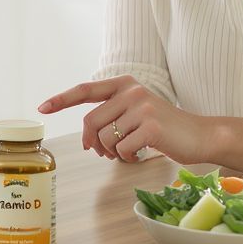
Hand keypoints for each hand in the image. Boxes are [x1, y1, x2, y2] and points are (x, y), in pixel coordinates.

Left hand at [38, 75, 204, 163]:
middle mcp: (131, 91)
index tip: (42, 108)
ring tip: (126, 153)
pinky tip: (140, 156)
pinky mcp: (151, 126)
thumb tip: (87, 138)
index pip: (86, 89)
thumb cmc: (164, 128)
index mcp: (125, 84)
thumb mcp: (136, 112)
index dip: (61, 99)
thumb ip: (112, 115)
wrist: (200, 136)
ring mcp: (142, 107)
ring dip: (111, 153)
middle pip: (91, 122)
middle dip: (93, 142)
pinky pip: (122, 150)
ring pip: (104, 138)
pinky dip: (127, 159)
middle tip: (105, 154)